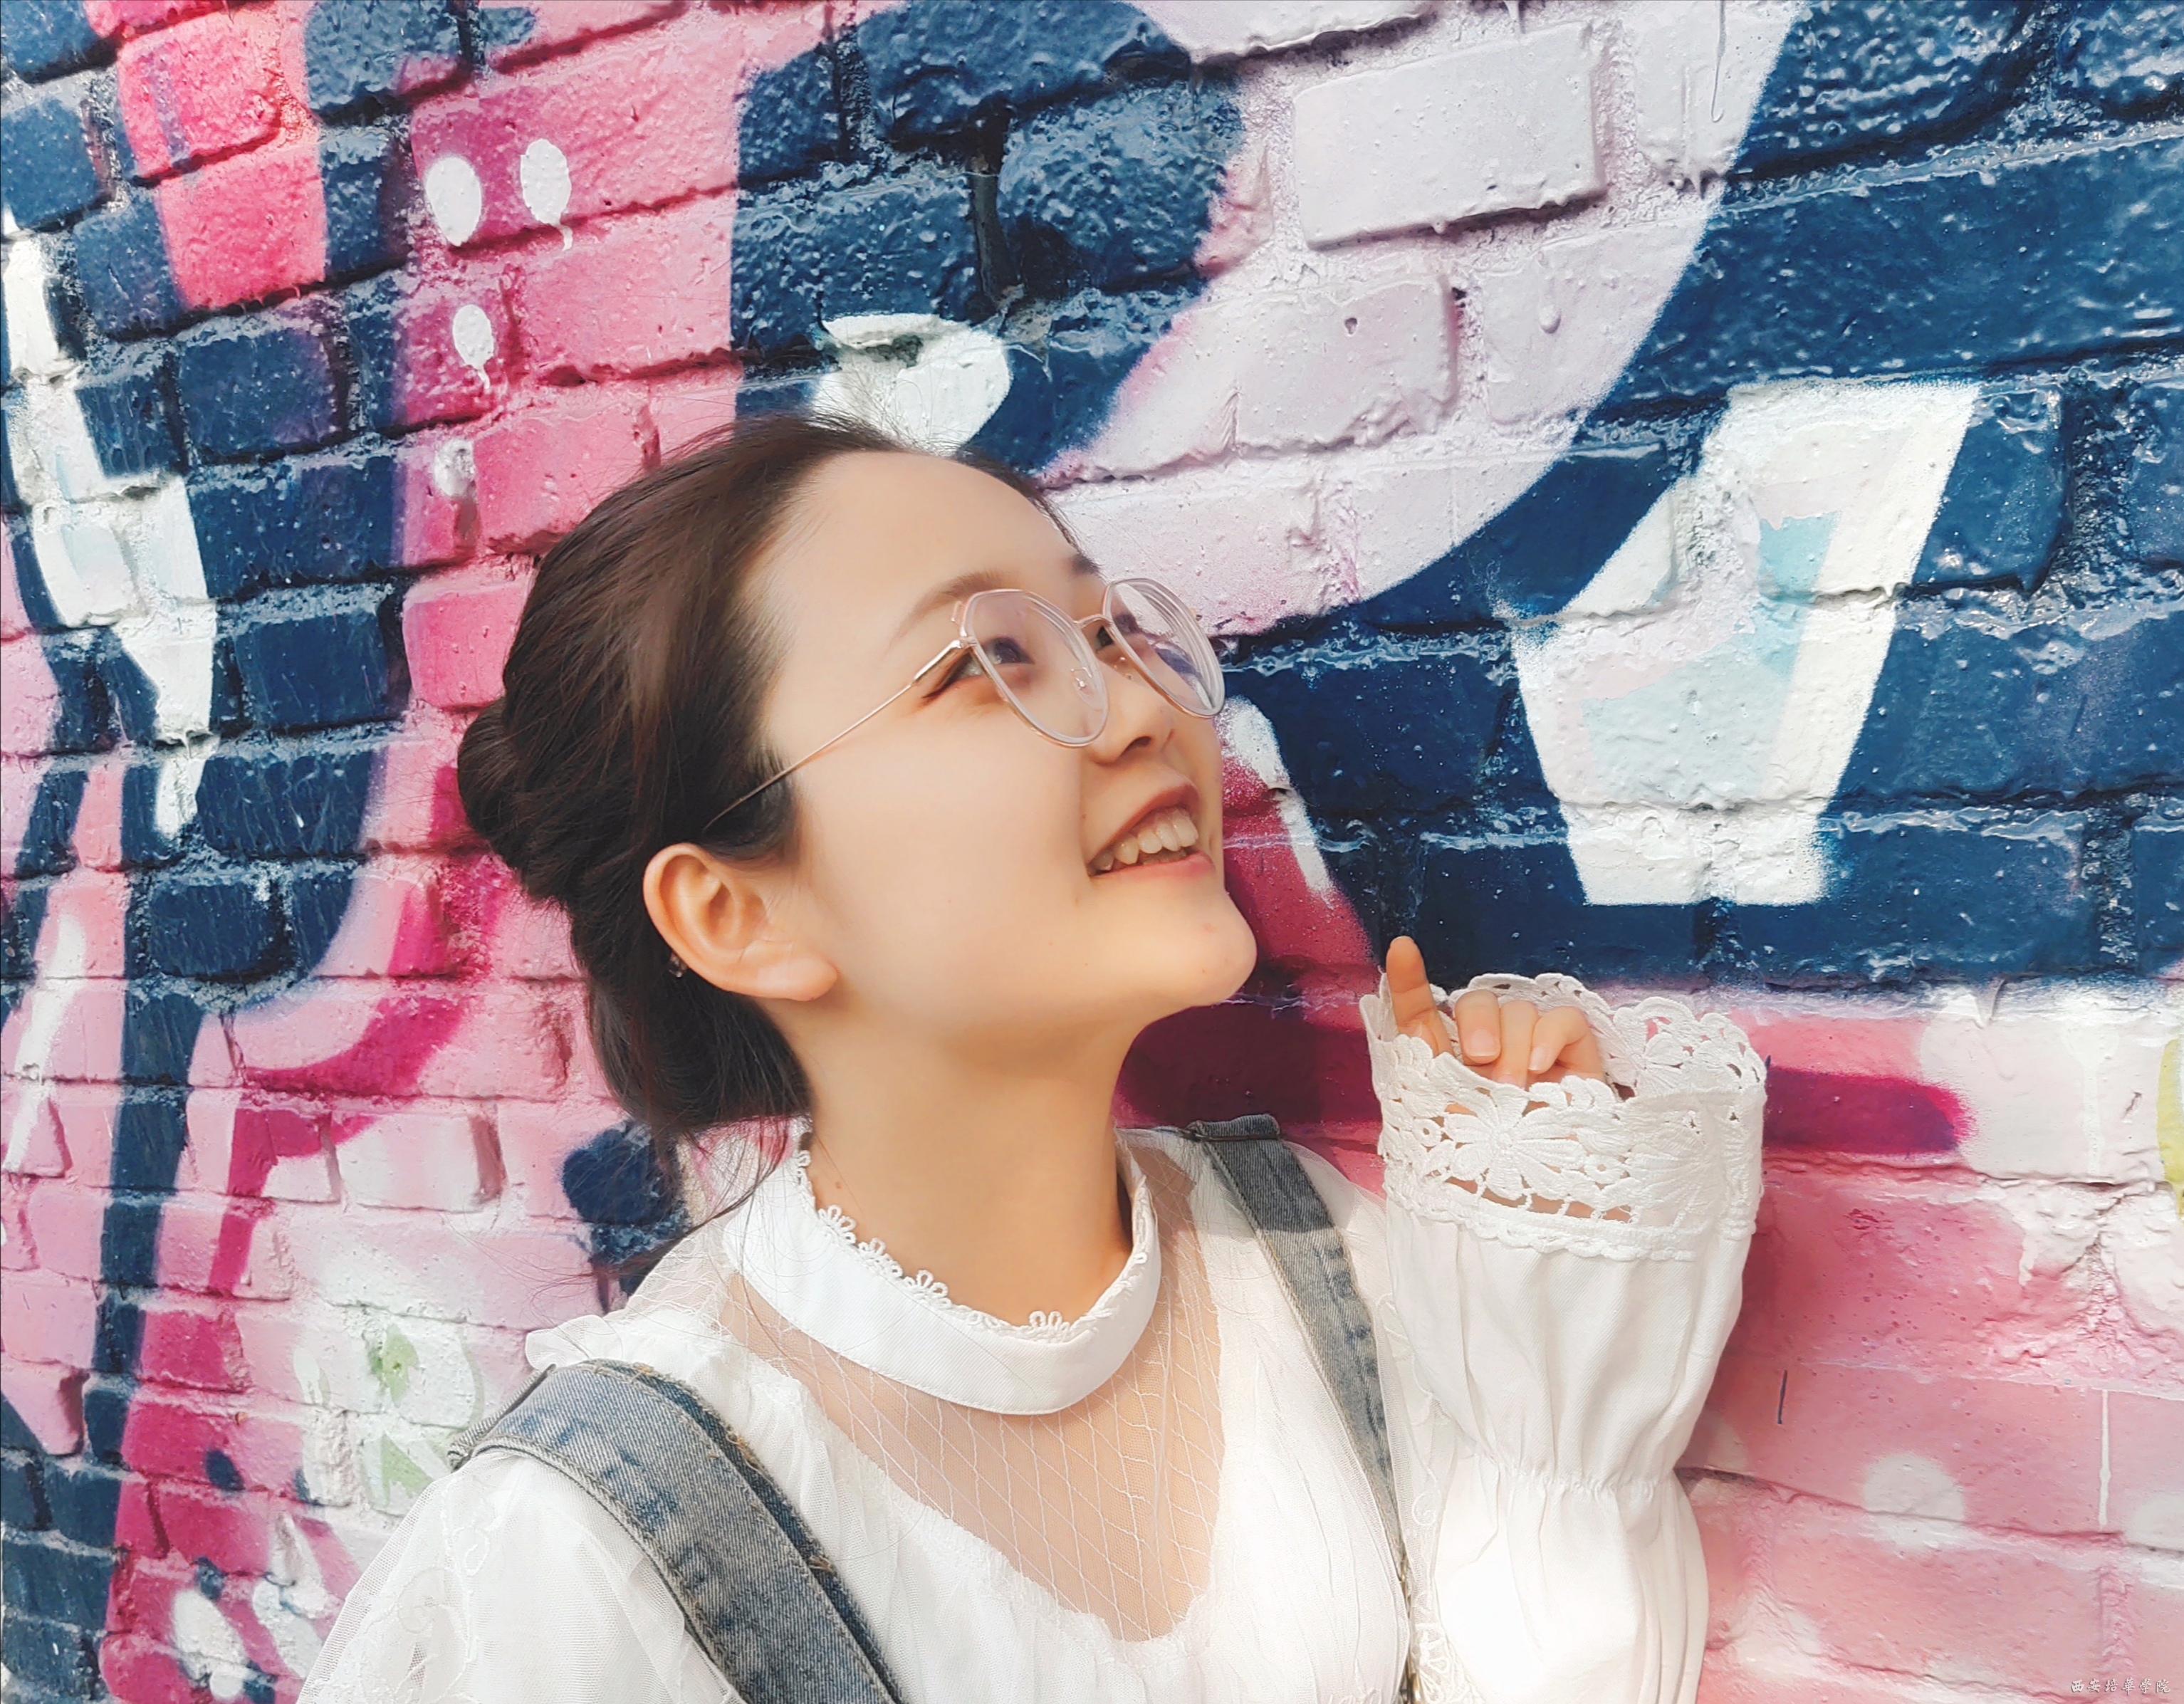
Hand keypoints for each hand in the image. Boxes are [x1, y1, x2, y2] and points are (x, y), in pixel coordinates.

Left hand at [1381, 935, 1629, 1220]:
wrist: (1537, 1211)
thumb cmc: (1482, 1178)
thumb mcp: (1436, 1128)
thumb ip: (1423, 1075)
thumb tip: (1411, 1022)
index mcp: (1447, 1071)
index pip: (1423, 1015)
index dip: (1410, 981)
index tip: (1402, 949)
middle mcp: (1490, 1058)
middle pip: (1477, 1001)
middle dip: (1477, 1022)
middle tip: (1480, 1066)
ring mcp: (1536, 1058)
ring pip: (1520, 1007)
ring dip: (1513, 1042)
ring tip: (1515, 1090)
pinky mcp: (1578, 1065)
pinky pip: (1565, 1018)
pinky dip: (1551, 1033)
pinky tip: (1542, 1066)